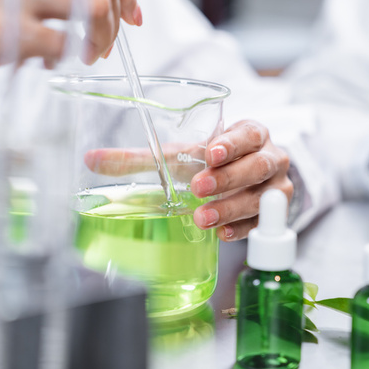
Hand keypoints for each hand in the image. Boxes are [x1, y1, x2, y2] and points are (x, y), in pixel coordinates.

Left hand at [82, 120, 293, 241]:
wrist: (245, 179)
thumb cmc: (212, 162)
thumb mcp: (180, 155)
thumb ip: (140, 158)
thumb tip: (91, 159)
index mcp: (252, 134)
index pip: (249, 133)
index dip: (232, 143)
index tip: (210, 152)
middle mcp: (272, 157)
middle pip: (258, 165)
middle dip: (228, 177)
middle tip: (199, 188)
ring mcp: (278, 187)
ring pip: (263, 196)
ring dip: (232, 207)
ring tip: (203, 218)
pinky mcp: (276, 214)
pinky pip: (262, 222)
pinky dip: (242, 229)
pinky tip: (221, 234)